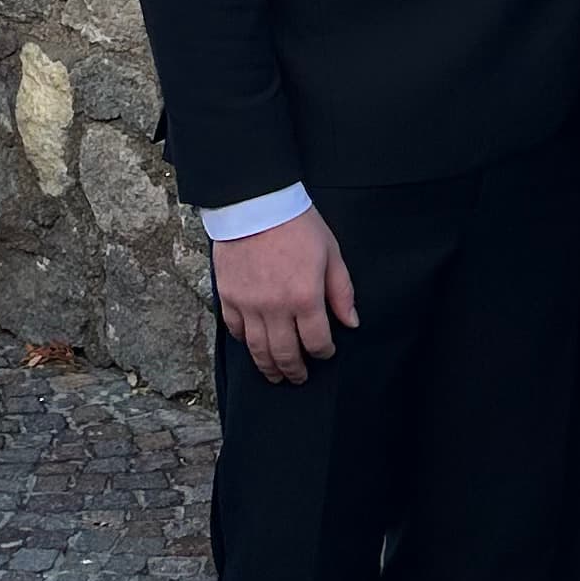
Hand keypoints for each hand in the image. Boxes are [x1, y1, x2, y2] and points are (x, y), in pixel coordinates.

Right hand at [210, 207, 358, 385]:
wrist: (255, 203)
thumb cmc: (298, 225)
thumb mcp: (331, 253)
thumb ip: (341, 291)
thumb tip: (351, 322)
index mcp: (305, 297)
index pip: (316, 341)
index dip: (324, 352)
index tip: (326, 353)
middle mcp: (276, 308)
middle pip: (285, 353)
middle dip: (295, 370)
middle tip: (299, 377)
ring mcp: (249, 305)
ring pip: (258, 349)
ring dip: (269, 367)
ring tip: (276, 375)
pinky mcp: (228, 297)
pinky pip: (235, 330)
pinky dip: (245, 342)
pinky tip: (253, 346)